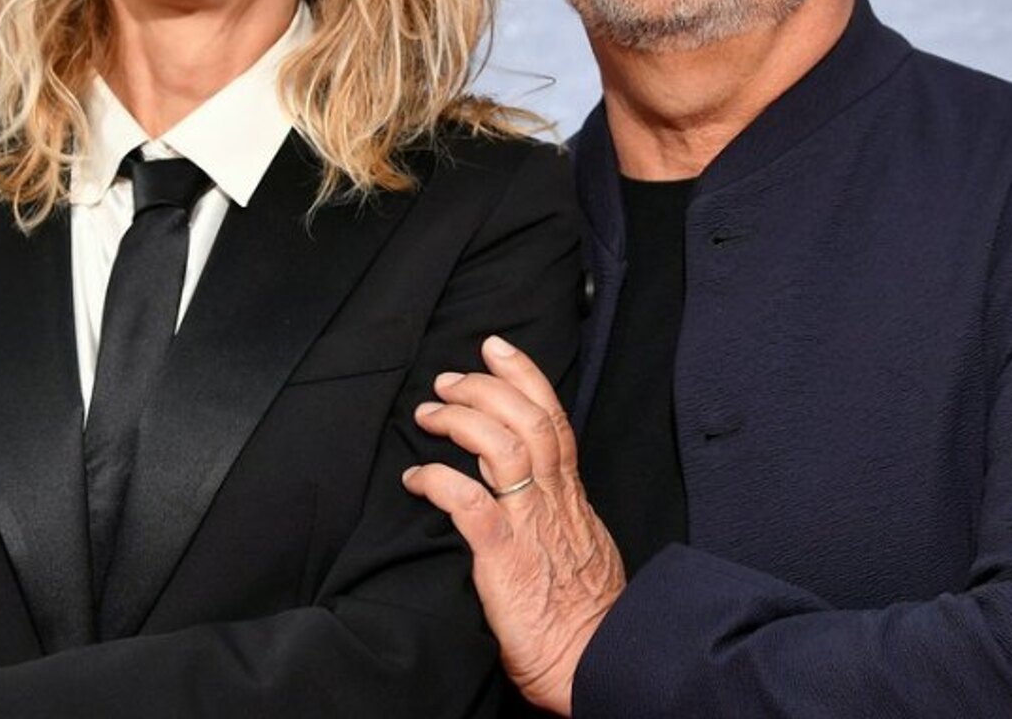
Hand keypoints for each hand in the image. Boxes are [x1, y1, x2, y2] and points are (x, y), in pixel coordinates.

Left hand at [403, 336, 624, 715]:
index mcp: (570, 495)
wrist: (595, 662)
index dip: (524, 375)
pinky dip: (439, 481)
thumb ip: (559, 508)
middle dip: (484, 386)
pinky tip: (415, 478)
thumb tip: (538, 487)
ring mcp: (530, 526)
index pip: (552, 417)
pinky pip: (470, 505)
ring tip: (429, 413)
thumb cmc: (584, 613)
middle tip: (448, 379)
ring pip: (502, 445)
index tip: (496, 348)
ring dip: (461, 419)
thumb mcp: (581, 543)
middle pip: (527, 417)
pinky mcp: (505, 558)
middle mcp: (553, 500)